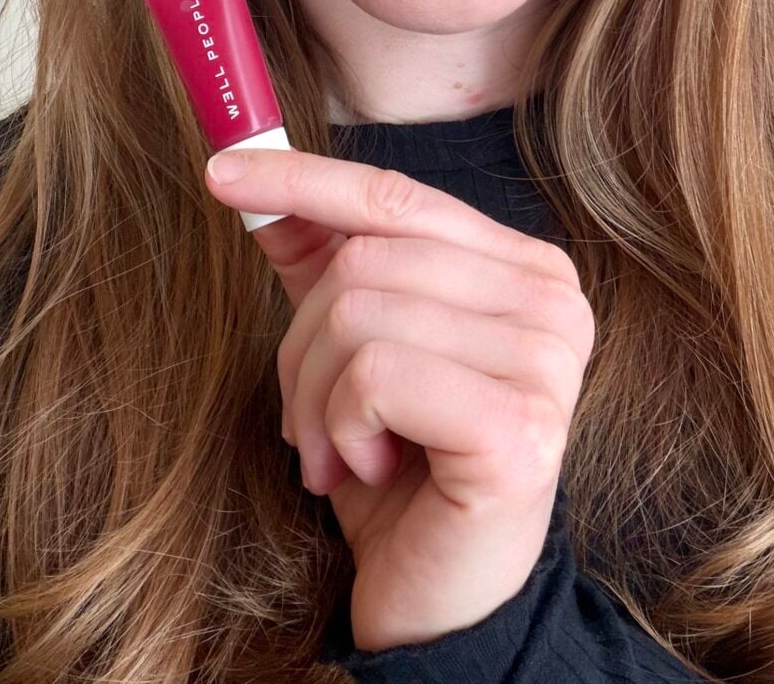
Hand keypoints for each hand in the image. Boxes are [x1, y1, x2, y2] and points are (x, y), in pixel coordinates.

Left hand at [203, 146, 594, 652]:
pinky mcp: (519, 427)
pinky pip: (375, 376)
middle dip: (303, 346)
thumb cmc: (401, 470)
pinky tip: (370, 469)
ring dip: (318, 399)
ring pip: (359, 314)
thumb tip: (256, 176)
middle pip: (364, 260)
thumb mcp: (353, 350)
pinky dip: (344, 428)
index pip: (398, 198)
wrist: (438, 600)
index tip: (221, 173)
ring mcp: (545, 363)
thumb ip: (322, 259)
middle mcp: (552, 302)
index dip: (304, 180)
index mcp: (526, 269)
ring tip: (343, 453)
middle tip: (312, 421)